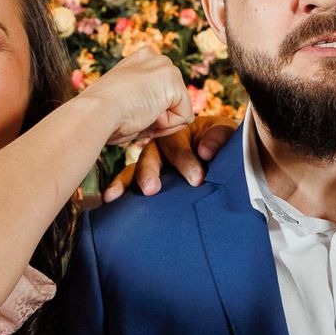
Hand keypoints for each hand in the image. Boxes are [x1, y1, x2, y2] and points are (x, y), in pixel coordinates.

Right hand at [78, 47, 193, 145]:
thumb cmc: (103, 114)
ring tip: (138, 114)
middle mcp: (157, 58)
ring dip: (162, 123)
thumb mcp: (124, 100)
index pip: (161, 94)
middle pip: (174, 102)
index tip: (127, 109)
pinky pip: (185, 117)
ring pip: (180, 111)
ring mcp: (167, 68)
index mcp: (142, 60)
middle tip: (132, 113)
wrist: (96, 111)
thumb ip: (145, 101)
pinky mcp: (175, 84)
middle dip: (157, 117)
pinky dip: (167, 126)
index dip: (148, 112)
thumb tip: (163, 115)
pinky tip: (147, 115)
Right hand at [101, 113, 238, 201]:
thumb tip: (204, 151)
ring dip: (124, 182)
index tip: (197, 179)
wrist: (227, 162)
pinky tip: (108, 202)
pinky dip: (119, 191)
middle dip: (148, 171)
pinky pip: (131, 185)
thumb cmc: (226, 145)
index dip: (185, 161)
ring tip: (113, 197)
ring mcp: (154, 164)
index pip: (178, 144)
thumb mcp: (227, 135)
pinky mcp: (149, 182)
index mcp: (181, 132)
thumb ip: (220, 138)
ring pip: (135, 170)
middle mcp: (162, 146)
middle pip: (150, 155)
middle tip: (151, 189)